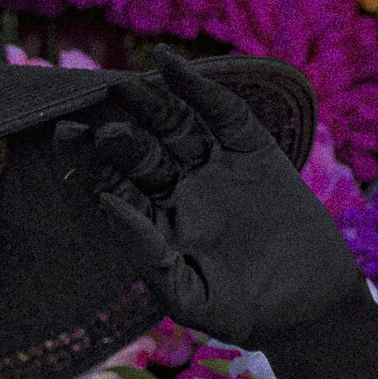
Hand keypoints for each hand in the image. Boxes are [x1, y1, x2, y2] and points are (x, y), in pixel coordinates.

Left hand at [54, 50, 363, 346]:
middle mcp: (179, 188)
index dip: (90, 162)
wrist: (311, 308)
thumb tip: (106, 203)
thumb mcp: (188, 296)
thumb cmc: (245, 313)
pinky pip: (222, 113)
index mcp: (155, 222)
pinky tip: (170, 65)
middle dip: (112, 135)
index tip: (66, 140)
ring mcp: (215, 166)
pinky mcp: (253, 149)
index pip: (114, 184)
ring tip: (124, 86)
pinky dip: (198, 87)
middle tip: (89, 121)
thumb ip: (146, 253)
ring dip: (148, 104)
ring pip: (173, 126)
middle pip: (137, 151)